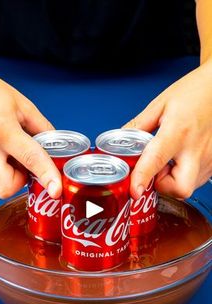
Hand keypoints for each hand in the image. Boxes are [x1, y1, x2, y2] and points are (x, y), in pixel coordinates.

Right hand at [0, 62, 61, 197]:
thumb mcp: (22, 105)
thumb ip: (42, 128)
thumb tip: (57, 148)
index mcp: (4, 131)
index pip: (31, 158)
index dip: (47, 176)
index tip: (56, 190)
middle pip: (6, 188)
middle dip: (19, 181)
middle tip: (21, 164)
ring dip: (6, 174)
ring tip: (2, 151)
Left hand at [124, 60, 211, 199]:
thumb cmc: (195, 91)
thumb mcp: (161, 104)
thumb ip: (138, 126)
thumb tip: (120, 142)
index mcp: (178, 131)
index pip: (156, 160)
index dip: (142, 178)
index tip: (133, 191)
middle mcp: (197, 149)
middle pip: (180, 189)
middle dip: (163, 187)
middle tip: (156, 171)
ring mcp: (210, 158)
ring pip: (188, 187)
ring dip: (173, 180)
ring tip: (171, 159)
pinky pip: (197, 180)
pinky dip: (185, 175)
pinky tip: (183, 158)